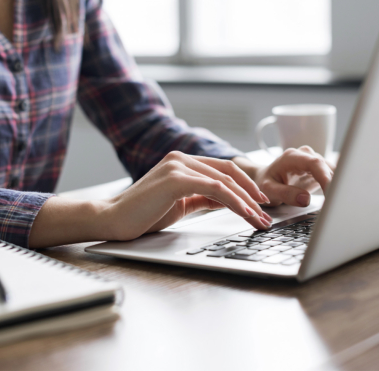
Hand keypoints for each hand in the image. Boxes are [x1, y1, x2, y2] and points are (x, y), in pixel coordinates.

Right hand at [98, 151, 272, 240]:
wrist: (112, 220)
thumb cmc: (143, 214)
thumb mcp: (181, 204)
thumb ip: (202, 197)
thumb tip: (226, 201)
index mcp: (183, 162)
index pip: (223, 169)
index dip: (245, 185)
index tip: (259, 202)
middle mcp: (181, 158)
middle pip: (229, 172)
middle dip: (252, 194)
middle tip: (266, 213)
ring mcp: (178, 166)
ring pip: (224, 181)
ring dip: (247, 201)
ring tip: (260, 219)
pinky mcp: (175, 179)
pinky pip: (214, 189)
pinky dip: (234, 201)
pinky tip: (245, 213)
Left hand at [234, 146, 333, 207]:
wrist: (265, 177)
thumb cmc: (265, 182)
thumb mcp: (269, 190)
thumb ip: (285, 194)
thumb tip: (305, 199)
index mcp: (292, 157)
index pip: (315, 163)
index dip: (326, 177)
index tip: (332, 193)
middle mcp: (306, 155)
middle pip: (327, 167)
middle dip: (334, 185)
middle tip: (337, 204)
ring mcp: (314, 161)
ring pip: (333, 172)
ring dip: (337, 187)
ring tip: (337, 205)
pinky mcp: (320, 169)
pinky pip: (332, 177)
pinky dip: (335, 188)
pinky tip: (335, 200)